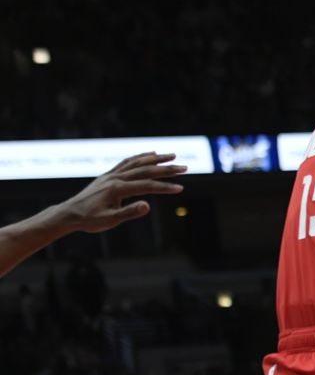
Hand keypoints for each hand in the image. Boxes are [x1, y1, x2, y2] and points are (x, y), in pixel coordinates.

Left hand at [60, 152, 185, 232]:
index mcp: (117, 189)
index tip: (181, 188)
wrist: (69, 214)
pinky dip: (140, 157)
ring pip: (137, 162)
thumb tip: (147, 206)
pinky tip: (150, 154)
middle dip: (166, 169)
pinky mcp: (108, 175)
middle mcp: (115, 178)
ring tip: (172, 155)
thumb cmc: (89, 220)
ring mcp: (111, 175)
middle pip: (145, 170)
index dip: (165, 186)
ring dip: (156, 158)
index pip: (146, 186)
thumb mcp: (109, 221)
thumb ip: (129, 212)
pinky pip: (127, 162)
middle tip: (185, 167)